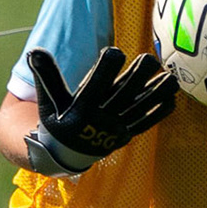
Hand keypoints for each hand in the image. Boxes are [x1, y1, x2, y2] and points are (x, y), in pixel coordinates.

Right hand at [24, 46, 178, 176]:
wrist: (64, 157)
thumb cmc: (56, 122)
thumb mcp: (48, 102)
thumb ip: (46, 76)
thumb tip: (34, 50)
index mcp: (81, 110)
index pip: (95, 86)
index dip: (105, 69)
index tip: (114, 51)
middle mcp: (100, 119)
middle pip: (123, 95)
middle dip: (138, 77)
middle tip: (149, 58)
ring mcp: (115, 128)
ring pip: (140, 109)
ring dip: (156, 94)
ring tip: (170, 77)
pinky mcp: (126, 135)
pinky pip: (146, 123)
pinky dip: (159, 111)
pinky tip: (172, 97)